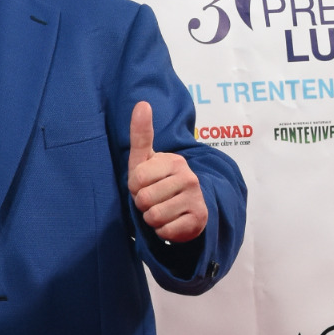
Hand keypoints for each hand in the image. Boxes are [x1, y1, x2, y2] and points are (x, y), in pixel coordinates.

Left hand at [127, 101, 207, 243]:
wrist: (186, 209)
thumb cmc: (158, 182)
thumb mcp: (145, 160)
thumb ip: (141, 134)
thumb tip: (142, 103)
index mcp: (173, 161)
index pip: (137, 179)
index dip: (134, 188)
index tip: (144, 185)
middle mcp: (188, 177)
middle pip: (144, 200)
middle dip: (143, 205)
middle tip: (154, 200)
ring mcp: (196, 198)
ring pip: (154, 217)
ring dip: (152, 219)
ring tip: (162, 211)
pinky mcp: (199, 219)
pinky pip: (166, 231)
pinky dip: (163, 231)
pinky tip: (172, 222)